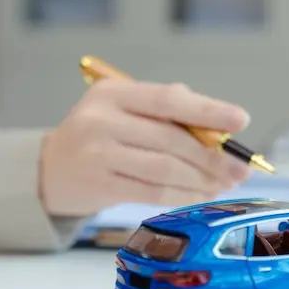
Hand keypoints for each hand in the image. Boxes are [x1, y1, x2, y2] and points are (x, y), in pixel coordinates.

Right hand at [39, 79, 253, 216]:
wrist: (48, 170)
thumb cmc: (99, 136)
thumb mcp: (124, 110)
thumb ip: (167, 112)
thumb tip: (220, 127)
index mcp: (113, 93)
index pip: (169, 100)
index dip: (208, 110)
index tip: (240, 120)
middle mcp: (102, 121)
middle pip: (171, 139)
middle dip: (213, 156)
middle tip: (241, 168)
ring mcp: (98, 155)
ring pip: (165, 170)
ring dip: (202, 179)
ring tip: (224, 183)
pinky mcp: (99, 186)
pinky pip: (152, 192)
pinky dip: (183, 195)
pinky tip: (201, 195)